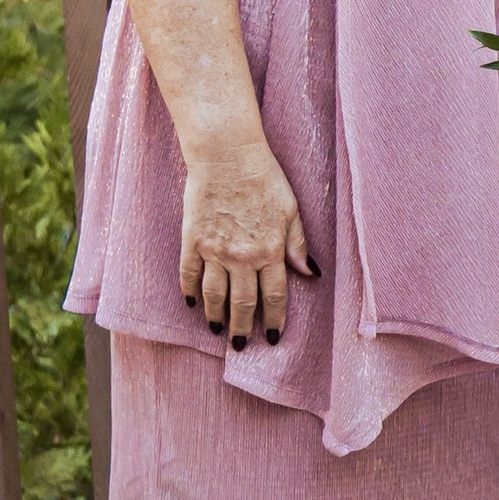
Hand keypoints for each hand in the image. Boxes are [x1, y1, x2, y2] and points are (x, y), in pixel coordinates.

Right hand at [178, 131, 312, 345]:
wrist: (227, 155)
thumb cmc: (264, 178)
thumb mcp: (290, 210)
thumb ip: (297, 244)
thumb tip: (310, 273)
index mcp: (270, 250)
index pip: (274, 296)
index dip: (274, 320)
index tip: (271, 337)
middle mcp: (242, 256)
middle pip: (242, 303)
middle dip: (242, 327)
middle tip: (239, 345)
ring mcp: (214, 250)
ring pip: (214, 294)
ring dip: (216, 315)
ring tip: (217, 329)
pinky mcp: (192, 239)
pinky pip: (188, 273)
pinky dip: (189, 291)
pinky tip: (192, 303)